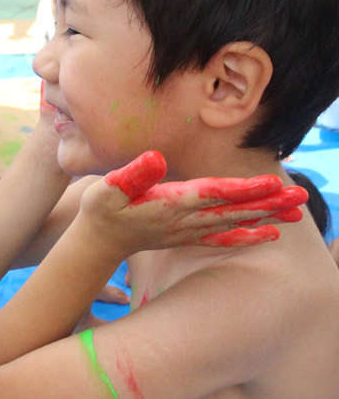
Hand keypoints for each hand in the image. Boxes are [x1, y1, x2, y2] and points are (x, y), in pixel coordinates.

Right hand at [78, 151, 307, 256]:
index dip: (242, 188)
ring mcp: (188, 231)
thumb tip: (156, 157)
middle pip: (232, 210)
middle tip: (300, 195)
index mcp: (169, 204)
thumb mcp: (107, 189)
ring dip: (266, 215)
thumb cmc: (101, 209)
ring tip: (297, 209)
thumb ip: (131, 175)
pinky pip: (223, 238)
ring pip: (233, 222)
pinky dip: (248, 235)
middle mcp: (184, 221)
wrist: (99, 241)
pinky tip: (271, 233)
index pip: (212, 195)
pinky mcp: (187, 237)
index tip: (271, 182)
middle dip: (267, 202)